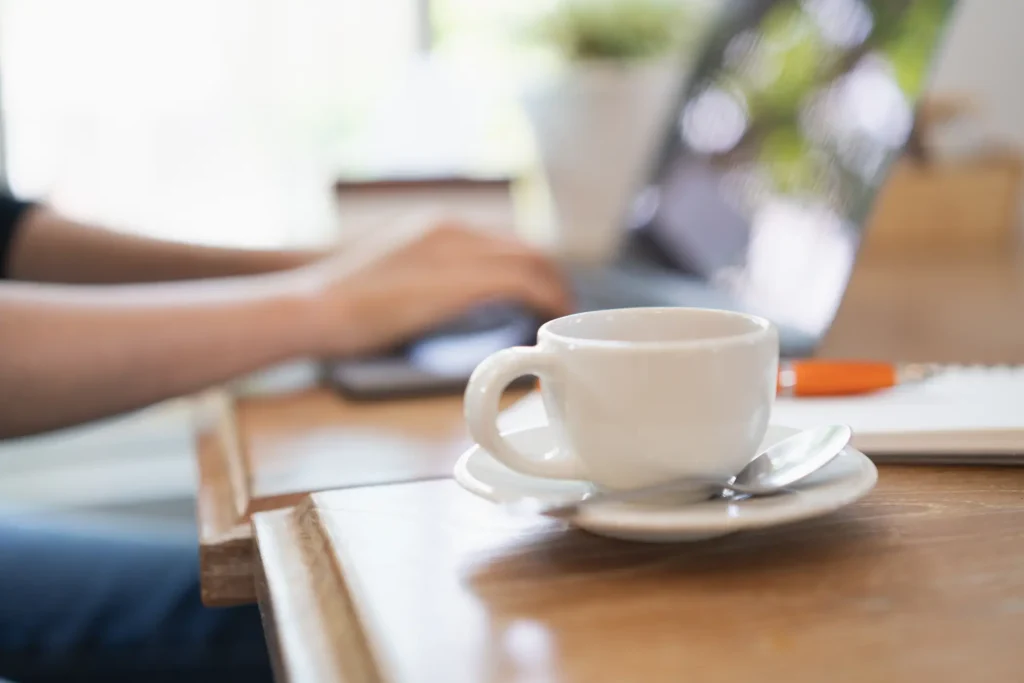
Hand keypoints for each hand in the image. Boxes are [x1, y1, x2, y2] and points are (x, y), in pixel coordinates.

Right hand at [294, 217, 573, 355]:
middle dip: (552, 280)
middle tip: (560, 313)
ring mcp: (458, 251)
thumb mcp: (393, 280)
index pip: (505, 243)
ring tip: (561, 320)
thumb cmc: (340, 305)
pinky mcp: (460, 280)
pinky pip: (523, 284)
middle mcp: (455, 230)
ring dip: (555, 291)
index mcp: (438, 227)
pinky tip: (548, 322)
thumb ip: (428, 284)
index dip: (533, 270)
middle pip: (527, 249)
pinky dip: (544, 300)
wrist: (314, 307)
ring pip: (532, 262)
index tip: (541, 297)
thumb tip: (450, 309)